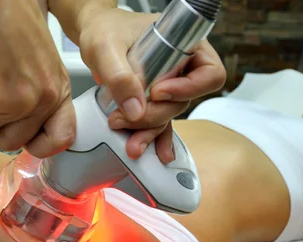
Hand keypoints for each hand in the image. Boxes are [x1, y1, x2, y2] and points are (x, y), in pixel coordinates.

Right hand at [0, 0, 75, 157]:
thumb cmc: (3, 17)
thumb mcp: (37, 59)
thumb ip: (37, 91)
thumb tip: (26, 121)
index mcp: (57, 88)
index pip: (61, 137)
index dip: (39, 144)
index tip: (24, 138)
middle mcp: (42, 97)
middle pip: (12, 140)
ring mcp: (15, 100)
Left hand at [78, 9, 225, 162]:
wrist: (94, 34)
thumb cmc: (105, 29)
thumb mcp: (106, 46)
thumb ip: (120, 75)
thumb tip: (135, 108)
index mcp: (186, 45)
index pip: (209, 73)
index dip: (188, 88)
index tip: (157, 91)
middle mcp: (182, 67)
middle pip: (183, 101)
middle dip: (155, 115)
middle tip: (126, 118)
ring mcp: (169, 85)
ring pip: (169, 115)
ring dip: (150, 131)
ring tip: (131, 144)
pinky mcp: (154, 100)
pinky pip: (159, 122)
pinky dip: (154, 137)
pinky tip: (151, 150)